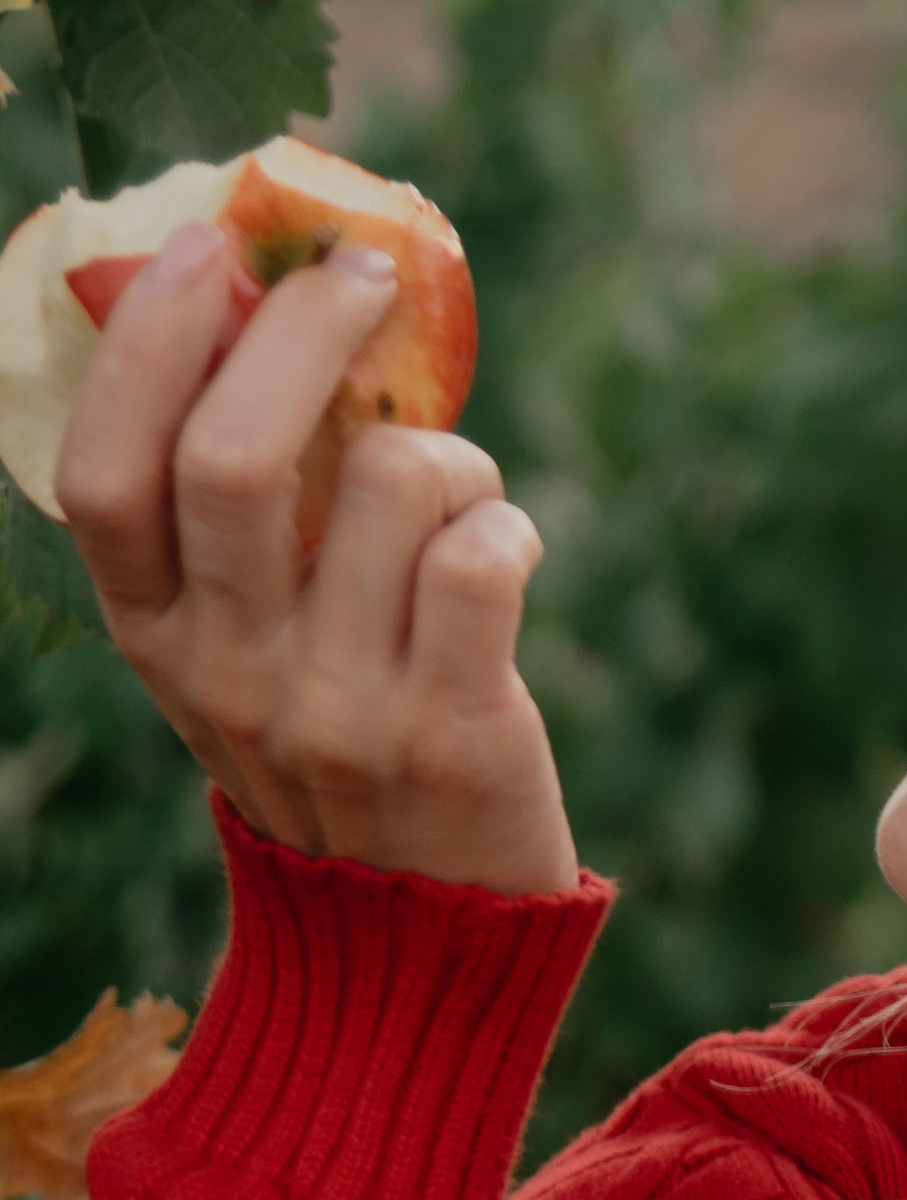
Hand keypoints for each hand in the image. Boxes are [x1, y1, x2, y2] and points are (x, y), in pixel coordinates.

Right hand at [54, 220, 578, 895]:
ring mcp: (340, 711)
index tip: (206, 251)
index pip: (102, 475)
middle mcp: (230, 678)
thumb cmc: (344, 757)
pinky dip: (511, 519)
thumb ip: (237, 535)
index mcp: (158, 644)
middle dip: (307, 328)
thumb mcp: (246, 660)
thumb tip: (270, 318)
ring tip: (462, 498)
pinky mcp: (453, 734)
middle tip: (364, 276)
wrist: (423, 949)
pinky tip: (507, 554)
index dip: (145, 343)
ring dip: (450, 451)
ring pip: (394, 481)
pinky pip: (486, 553)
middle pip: (236, 456)